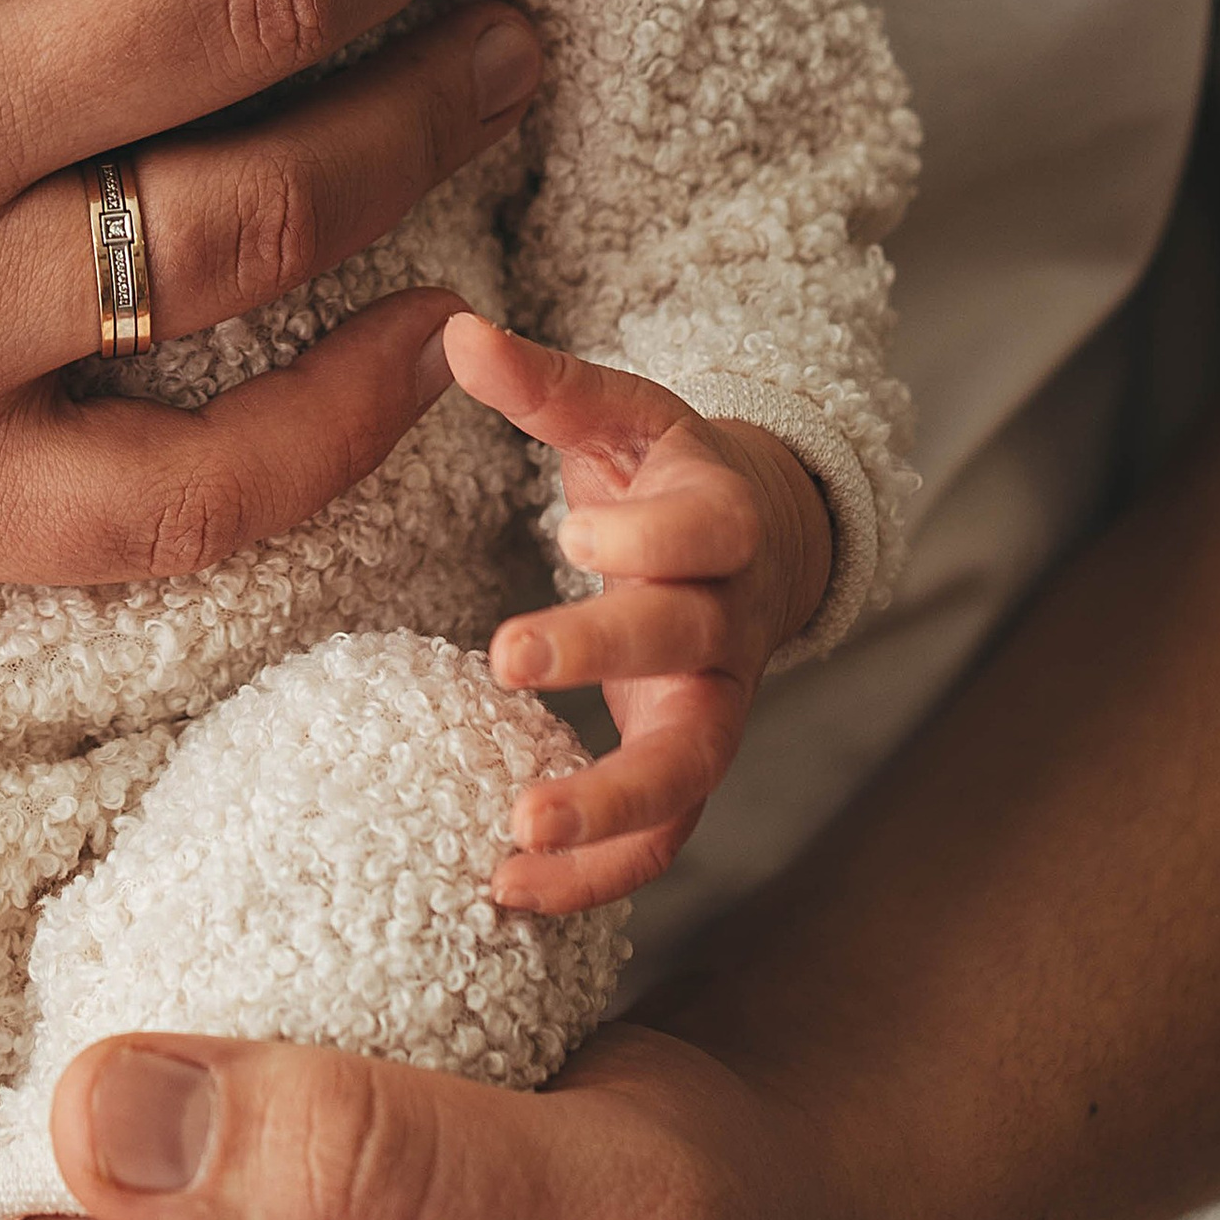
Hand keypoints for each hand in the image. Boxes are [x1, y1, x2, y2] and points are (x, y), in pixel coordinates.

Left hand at [440, 320, 834, 911]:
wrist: (762, 548)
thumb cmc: (668, 475)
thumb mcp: (620, 417)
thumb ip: (546, 385)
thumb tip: (457, 330)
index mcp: (722, 523)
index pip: (708, 530)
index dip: (652, 533)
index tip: (574, 530)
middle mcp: (729, 623)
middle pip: (689, 645)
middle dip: (604, 650)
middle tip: (507, 655)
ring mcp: (716, 705)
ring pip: (689, 772)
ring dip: (610, 806)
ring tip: (518, 833)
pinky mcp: (687, 765)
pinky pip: (661, 840)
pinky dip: (598, 875)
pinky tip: (507, 889)